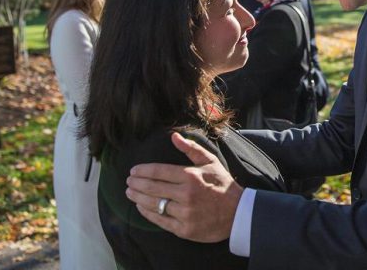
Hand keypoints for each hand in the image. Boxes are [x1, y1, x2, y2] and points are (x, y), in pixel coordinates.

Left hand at [125, 132, 243, 242]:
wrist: (238, 213)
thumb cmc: (222, 185)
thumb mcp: (210, 162)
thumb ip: (191, 149)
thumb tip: (173, 136)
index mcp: (191, 176)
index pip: (159, 171)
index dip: (143, 170)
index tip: (133, 170)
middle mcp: (186, 195)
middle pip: (152, 187)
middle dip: (136, 183)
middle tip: (128, 181)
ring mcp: (184, 213)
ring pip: (153, 204)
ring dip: (138, 198)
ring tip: (130, 193)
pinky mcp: (184, 229)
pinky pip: (160, 220)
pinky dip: (147, 213)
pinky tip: (141, 207)